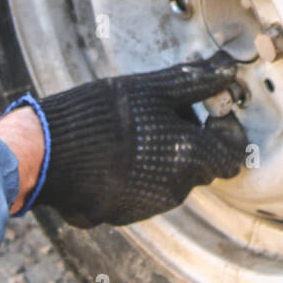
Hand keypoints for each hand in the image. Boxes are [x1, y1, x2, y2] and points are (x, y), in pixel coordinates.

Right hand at [34, 51, 247, 226]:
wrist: (48, 152)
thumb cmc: (103, 116)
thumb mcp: (154, 88)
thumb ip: (197, 81)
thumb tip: (228, 69)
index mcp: (190, 157)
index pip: (233, 156)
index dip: (227, 132)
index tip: (211, 112)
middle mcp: (176, 189)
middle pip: (203, 166)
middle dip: (194, 141)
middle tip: (168, 114)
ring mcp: (148, 205)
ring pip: (173, 179)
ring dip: (166, 157)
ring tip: (137, 129)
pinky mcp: (122, 214)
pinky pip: (145, 191)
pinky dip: (141, 173)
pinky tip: (118, 151)